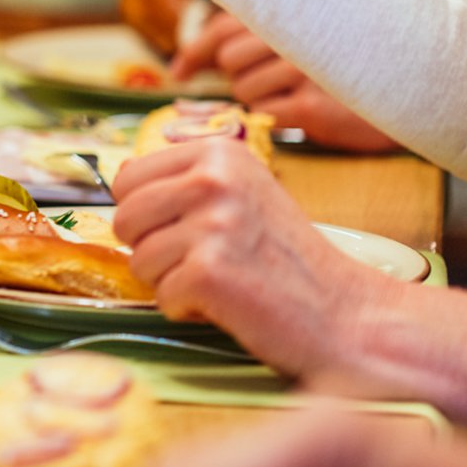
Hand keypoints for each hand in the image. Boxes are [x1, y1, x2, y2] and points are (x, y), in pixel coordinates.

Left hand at [110, 137, 395, 378]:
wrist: (344, 313)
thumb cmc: (286, 258)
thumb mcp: (242, 194)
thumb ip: (188, 180)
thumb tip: (121, 173)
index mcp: (218, 153)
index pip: (128, 177)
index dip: (145, 214)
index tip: (183, 229)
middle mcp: (213, 179)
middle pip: (124, 218)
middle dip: (151, 249)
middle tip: (202, 260)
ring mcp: (212, 224)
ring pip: (138, 261)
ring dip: (171, 282)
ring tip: (221, 280)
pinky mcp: (209, 271)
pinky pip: (162, 296)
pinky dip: (187, 309)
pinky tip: (227, 303)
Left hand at [172, 11, 398, 152]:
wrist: (418, 90)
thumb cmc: (357, 64)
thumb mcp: (313, 37)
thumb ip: (266, 35)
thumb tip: (207, 55)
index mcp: (290, 12)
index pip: (222, 26)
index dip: (194, 52)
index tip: (179, 73)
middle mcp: (295, 34)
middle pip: (229, 61)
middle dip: (237, 77)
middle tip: (266, 85)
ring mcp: (305, 69)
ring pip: (244, 90)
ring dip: (260, 99)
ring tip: (296, 96)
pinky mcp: (314, 107)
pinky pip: (266, 114)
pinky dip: (275, 117)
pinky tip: (301, 113)